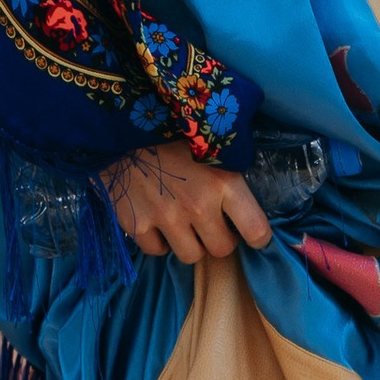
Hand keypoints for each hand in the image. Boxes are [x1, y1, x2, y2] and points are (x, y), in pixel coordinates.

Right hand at [102, 143, 271, 263]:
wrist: (121, 123)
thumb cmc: (173, 129)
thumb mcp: (213, 144)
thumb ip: (231, 174)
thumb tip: (248, 201)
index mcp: (224, 182)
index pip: (256, 230)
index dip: (258, 236)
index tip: (252, 234)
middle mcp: (198, 205)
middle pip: (222, 249)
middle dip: (219, 238)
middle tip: (211, 223)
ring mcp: (165, 217)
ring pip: (191, 256)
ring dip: (190, 242)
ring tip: (184, 222)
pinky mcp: (136, 224)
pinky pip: (157, 251)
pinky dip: (159, 240)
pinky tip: (157, 220)